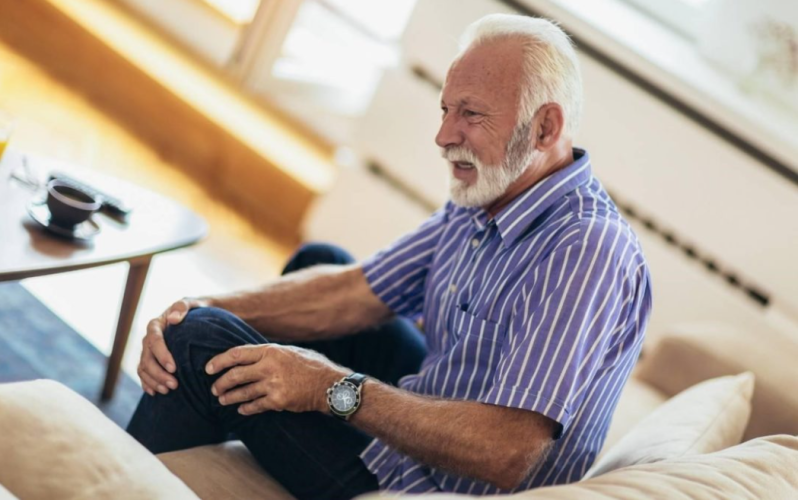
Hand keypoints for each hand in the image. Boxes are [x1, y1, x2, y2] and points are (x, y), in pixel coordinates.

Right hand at [137, 297, 207, 395]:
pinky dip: (148, 383)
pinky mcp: (151, 360)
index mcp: (156, 325)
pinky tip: (155, 392)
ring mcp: (148, 351)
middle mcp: (149, 338)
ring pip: (143, 368)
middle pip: (147, 358)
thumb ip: (182, 307)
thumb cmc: (194, 309)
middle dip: (158, 373)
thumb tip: (173, 319)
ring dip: (153, 381)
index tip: (173, 368)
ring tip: (168, 391)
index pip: (154, 340)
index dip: (162, 355)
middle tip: (174, 385)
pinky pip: (144, 373)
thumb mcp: (192, 304)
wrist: (194, 316)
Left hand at [207, 344, 346, 414]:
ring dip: (230, 398)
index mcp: (271, 351)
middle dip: (221, 383)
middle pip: (235, 375)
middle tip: (214, 389)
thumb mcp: (290, 351)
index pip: (237, 354)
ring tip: (222, 400)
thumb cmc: (311, 365)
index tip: (208, 368)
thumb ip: (269, 353)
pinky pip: (255, 406)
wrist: (329, 384)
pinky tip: (241, 410)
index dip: (219, 361)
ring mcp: (273, 385)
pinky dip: (246, 408)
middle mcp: (270, 367)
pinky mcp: (278, 401)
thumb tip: (248, 356)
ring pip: (243, 392)